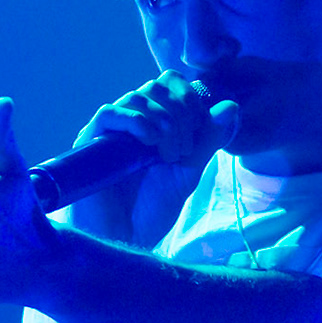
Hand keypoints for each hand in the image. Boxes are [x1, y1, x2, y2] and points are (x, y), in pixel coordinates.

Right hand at [66, 71, 240, 246]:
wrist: (126, 238)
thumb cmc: (153, 208)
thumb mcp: (189, 172)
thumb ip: (209, 139)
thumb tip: (231, 105)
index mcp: (156, 123)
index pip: (172, 84)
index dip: (190, 100)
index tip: (198, 133)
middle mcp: (132, 121)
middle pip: (157, 86)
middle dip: (180, 114)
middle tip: (182, 151)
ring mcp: (111, 131)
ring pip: (137, 97)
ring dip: (162, 121)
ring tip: (167, 155)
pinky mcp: (90, 142)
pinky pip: (109, 113)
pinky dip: (135, 120)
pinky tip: (149, 141)